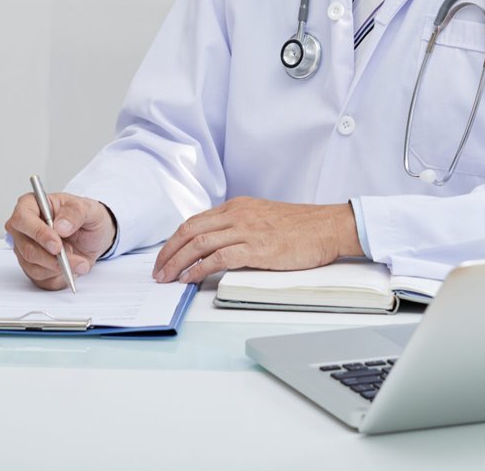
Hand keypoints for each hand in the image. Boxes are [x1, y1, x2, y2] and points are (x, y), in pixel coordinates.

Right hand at [6, 191, 115, 290]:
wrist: (93, 238)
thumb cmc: (85, 218)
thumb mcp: (88, 208)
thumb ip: (75, 213)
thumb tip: (60, 226)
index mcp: (31, 205)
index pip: (22, 219)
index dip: (38, 233)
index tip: (57, 244)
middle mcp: (23, 229)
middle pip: (26, 247)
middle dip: (51, 256)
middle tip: (71, 254)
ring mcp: (25, 250)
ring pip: (33, 266)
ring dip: (60, 266)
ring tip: (78, 258)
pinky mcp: (33, 268)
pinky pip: (41, 279)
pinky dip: (60, 275)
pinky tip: (71, 266)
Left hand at [152, 197, 359, 285]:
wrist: (327, 227)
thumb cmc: (301, 226)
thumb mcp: (263, 217)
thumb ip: (240, 226)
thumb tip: (217, 245)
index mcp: (237, 206)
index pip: (195, 221)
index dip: (175, 240)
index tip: (165, 257)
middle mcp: (237, 214)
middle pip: (190, 230)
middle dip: (168, 252)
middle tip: (157, 271)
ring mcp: (246, 230)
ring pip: (199, 243)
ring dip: (178, 262)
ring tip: (167, 278)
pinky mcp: (257, 248)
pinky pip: (219, 257)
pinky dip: (199, 269)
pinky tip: (190, 279)